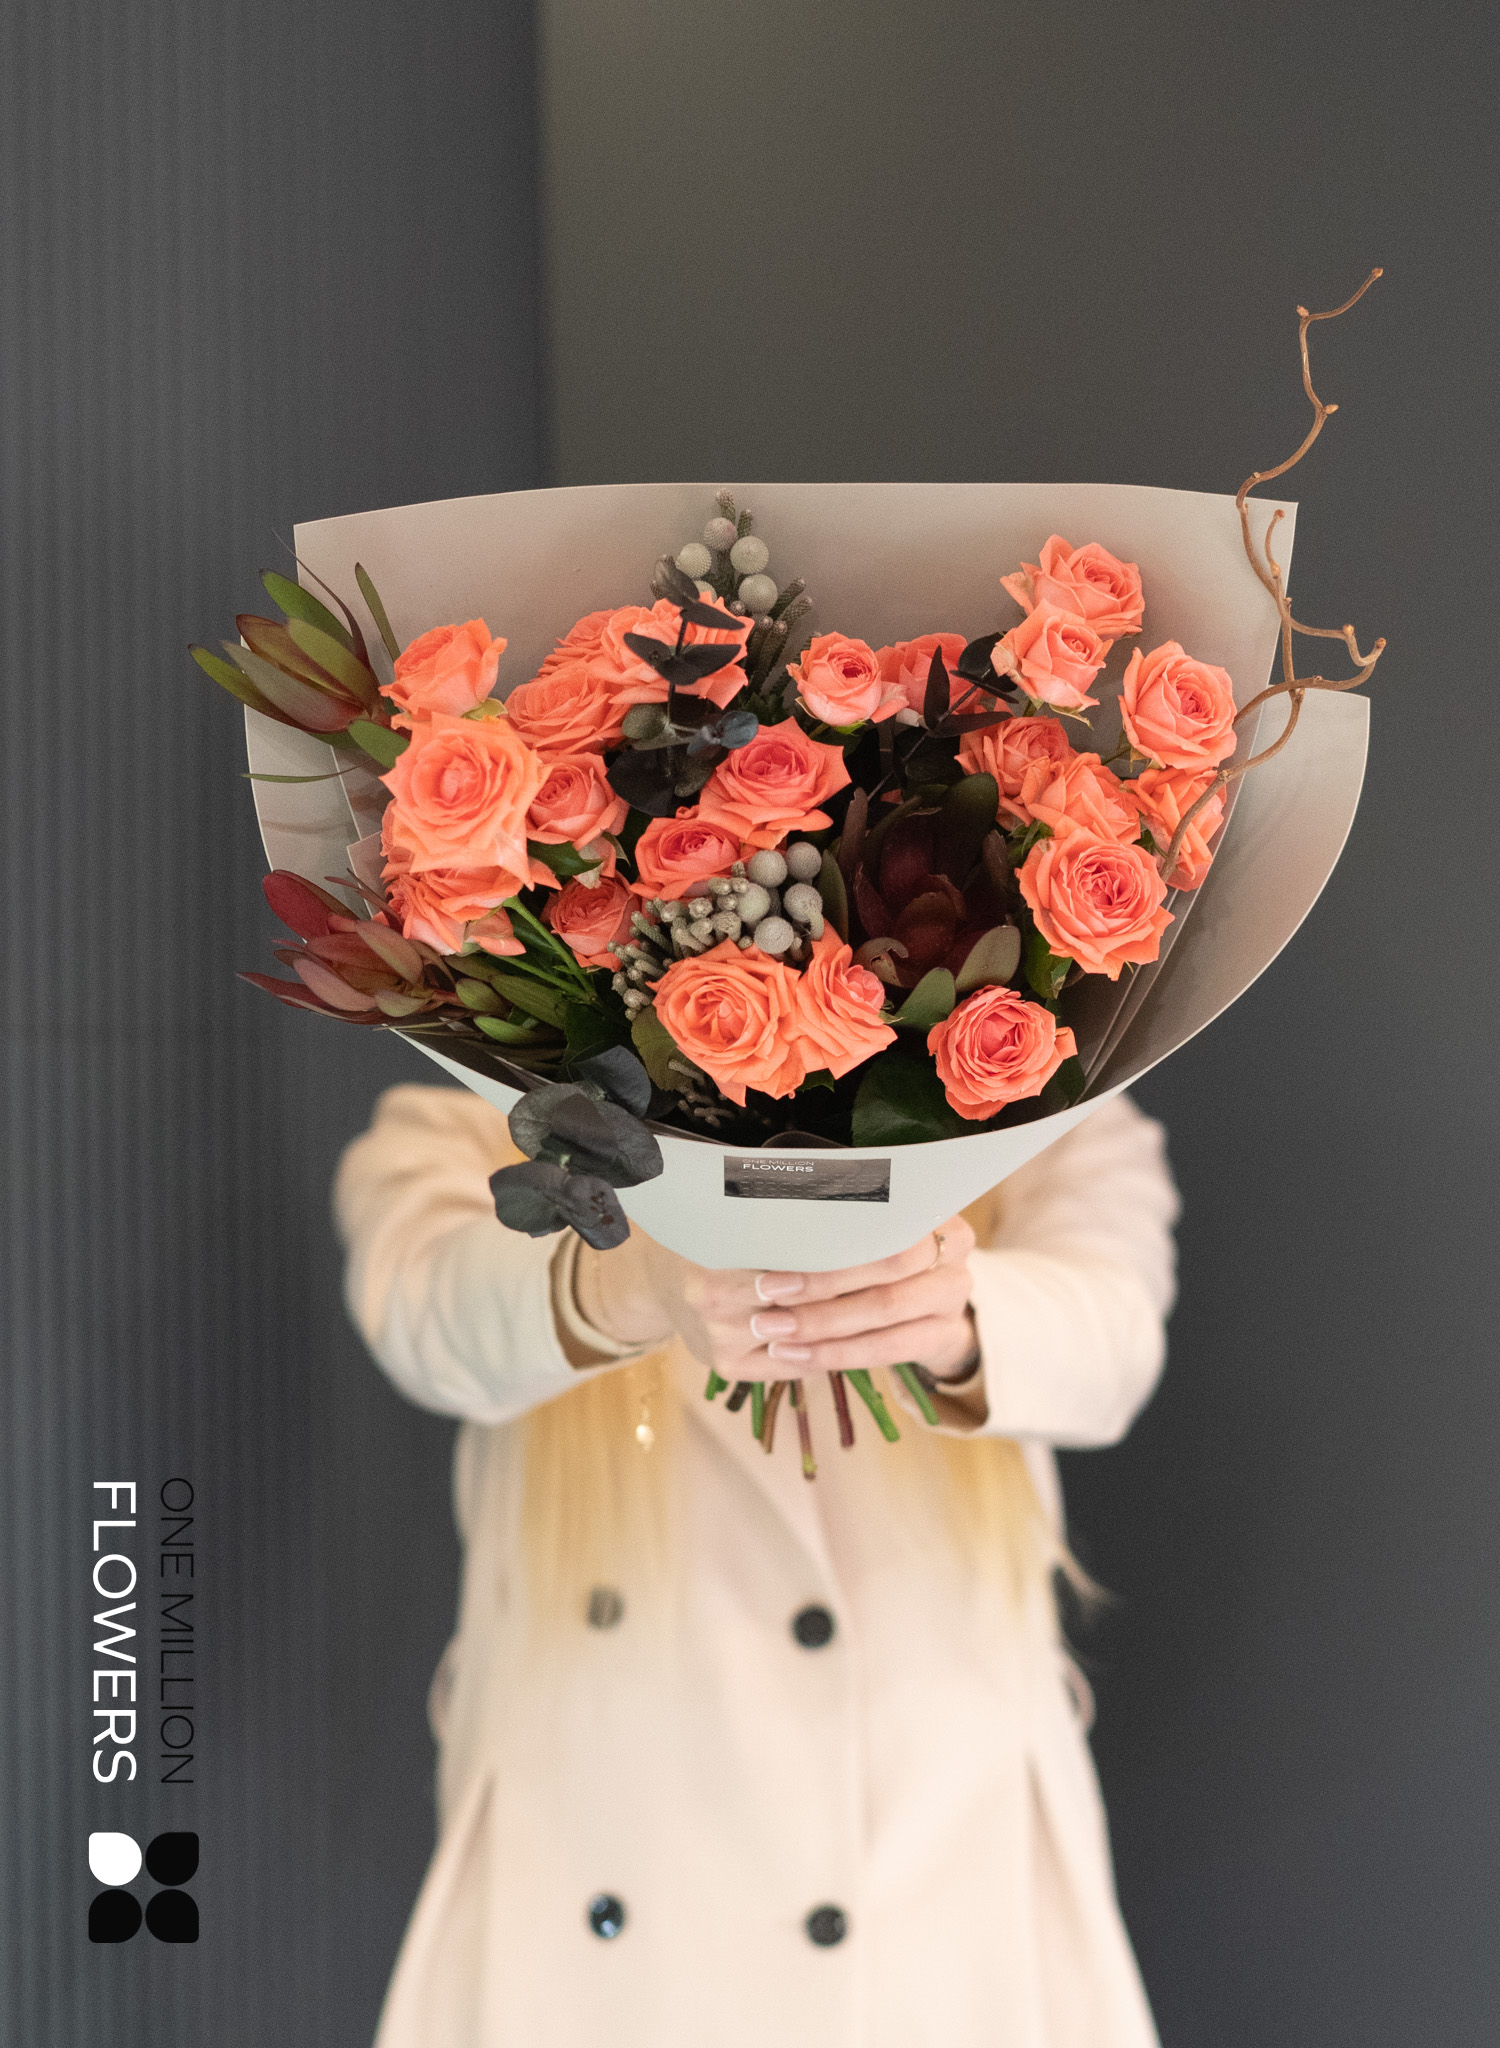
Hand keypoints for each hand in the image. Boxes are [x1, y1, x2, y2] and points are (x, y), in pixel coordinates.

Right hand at [573, 1214, 978, 1385]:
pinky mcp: (728, 1368)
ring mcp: (718, 1340)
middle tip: (926, 1257)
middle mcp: (709, 1299)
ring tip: (909, 1293)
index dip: (860, 1245)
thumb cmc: (707, 1225)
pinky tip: (869, 1328)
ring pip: (810, 1335)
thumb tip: (868, 1182)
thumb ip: (790, 1201)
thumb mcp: (736, 1201)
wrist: (651, 1274)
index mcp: (712, 1250)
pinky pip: (796, 1362)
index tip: (906, 1227)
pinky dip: (834, 1347)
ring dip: (862, 1317)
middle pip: (813, 1297)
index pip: (804, 1252)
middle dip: (873, 1277)